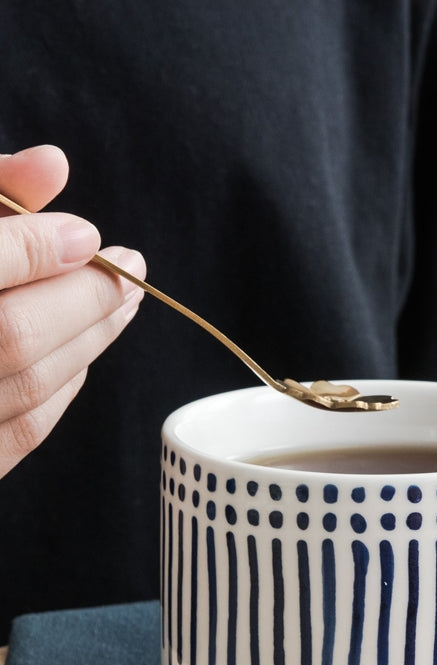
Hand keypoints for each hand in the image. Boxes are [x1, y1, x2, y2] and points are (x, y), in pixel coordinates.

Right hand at [0, 145, 145, 477]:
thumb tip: (53, 164)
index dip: (37, 247)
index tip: (90, 236)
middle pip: (13, 335)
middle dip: (86, 301)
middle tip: (130, 270)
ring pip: (26, 386)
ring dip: (89, 342)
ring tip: (121, 306)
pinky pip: (18, 435)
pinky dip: (60, 392)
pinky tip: (81, 357)